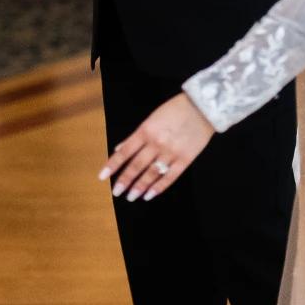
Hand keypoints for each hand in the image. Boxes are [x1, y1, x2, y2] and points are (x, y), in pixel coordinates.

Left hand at [99, 93, 213, 201]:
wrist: (202, 107)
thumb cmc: (175, 110)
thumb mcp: (152, 118)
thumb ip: (136, 136)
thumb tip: (120, 148)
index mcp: (146, 131)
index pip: (124, 152)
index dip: (112, 165)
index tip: (102, 177)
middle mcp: (156, 143)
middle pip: (136, 165)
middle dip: (125, 180)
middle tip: (117, 192)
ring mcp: (171, 153)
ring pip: (151, 173)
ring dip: (140, 186)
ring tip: (131, 197)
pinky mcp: (185, 159)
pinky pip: (170, 177)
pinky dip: (159, 187)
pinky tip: (149, 194)